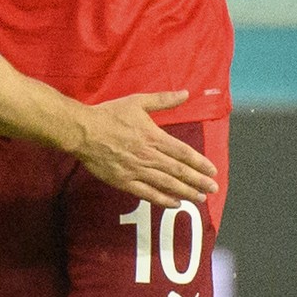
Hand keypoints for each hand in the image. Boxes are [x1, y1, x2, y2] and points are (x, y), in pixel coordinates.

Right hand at [72, 91, 219, 208]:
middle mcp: (148, 155)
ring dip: (185, 192)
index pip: (182, 152)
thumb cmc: (110, 114)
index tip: (212, 170)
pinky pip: (146, 193)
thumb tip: (185, 93)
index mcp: (153, 136)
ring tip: (200, 198)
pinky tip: (175, 203)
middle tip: (213, 188)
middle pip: (178, 171)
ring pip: (165, 184)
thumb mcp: (138, 101)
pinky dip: (162, 199)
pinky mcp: (123, 181)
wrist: (83, 131)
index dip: (199, 162)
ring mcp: (136, 170)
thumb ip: (163, 100)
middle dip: (198, 180)